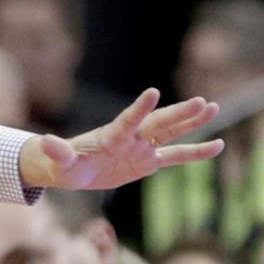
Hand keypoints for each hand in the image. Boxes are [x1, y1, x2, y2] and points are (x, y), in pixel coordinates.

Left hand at [18, 88, 223, 191]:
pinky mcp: (148, 161)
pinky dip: (196, 152)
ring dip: (192, 123)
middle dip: (178, 114)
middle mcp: (131, 137)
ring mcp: (142, 147)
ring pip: (172, 133)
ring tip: (214, 108)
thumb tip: (44, 142)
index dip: (139, 108)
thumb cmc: (64, 164)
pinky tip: (218, 145)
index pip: (128, 121)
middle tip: (202, 102)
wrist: (72, 171)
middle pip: (158, 124)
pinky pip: (176, 155)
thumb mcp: (59, 162)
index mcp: (111, 136)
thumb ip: (58, 151)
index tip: (153, 92)